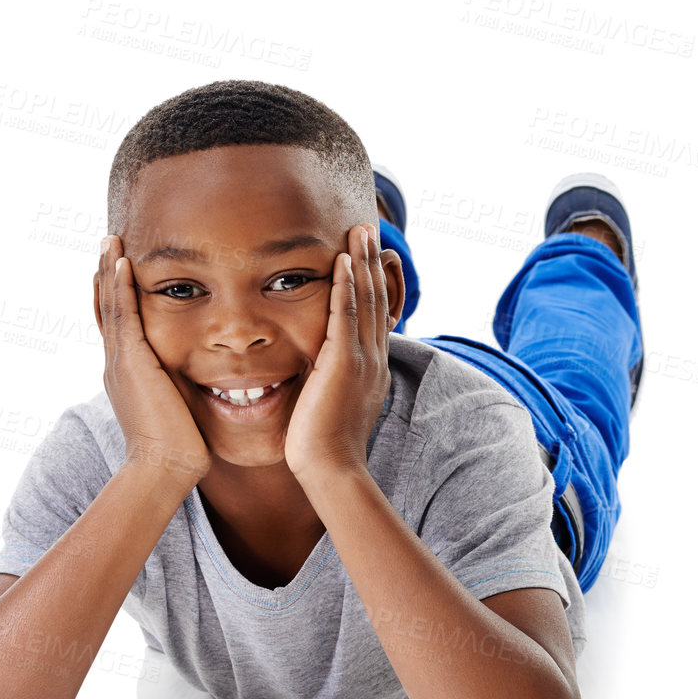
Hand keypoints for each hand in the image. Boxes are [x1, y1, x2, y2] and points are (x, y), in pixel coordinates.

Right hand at [94, 235, 211, 486]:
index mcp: (129, 374)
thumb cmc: (181, 447)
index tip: (119, 269)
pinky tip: (123, 262)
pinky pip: (124, 315)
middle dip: (107, 276)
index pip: (119, 326)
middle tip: (107, 244)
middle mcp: (117, 364)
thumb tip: (209, 380)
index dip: (116, 297)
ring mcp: (121, 362)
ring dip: (110, 271)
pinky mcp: (132, 362)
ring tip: (110, 240)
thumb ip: (184, 387)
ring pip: (111, 306)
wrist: (167, 467)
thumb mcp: (180, 407)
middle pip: (107, 309)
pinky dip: (121, 287)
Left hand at [285, 222, 392, 482]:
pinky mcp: (344, 362)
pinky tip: (342, 262)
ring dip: (363, 262)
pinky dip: (346, 286)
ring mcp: (362, 359)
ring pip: (367, 300)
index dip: (375, 282)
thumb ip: (330, 380)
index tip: (370, 256)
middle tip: (369, 230)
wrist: (330, 468)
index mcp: (372, 367)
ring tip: (360, 232)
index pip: (378, 315)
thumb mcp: (332, 404)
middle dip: (373, 262)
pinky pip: (347, 315)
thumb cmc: (323, 446)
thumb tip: (318, 373)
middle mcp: (374, 358)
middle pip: (379, 299)